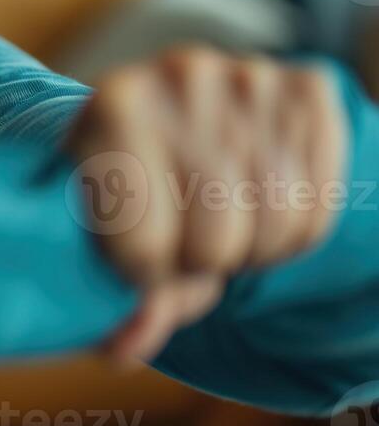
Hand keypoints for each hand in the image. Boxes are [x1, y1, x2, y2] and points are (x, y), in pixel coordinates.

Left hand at [66, 46, 349, 365]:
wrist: (167, 115)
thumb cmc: (127, 187)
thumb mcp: (103, 233)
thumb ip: (115, 301)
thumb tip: (127, 349)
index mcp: (112, 106)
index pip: (141, 244)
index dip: (142, 276)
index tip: (134, 261)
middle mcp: (180, 77)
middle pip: (216, 240)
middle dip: (200, 264)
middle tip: (183, 241)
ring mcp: (248, 76)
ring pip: (278, 225)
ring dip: (253, 249)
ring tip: (221, 224)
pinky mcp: (308, 87)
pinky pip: (323, 201)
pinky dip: (296, 228)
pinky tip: (258, 204)